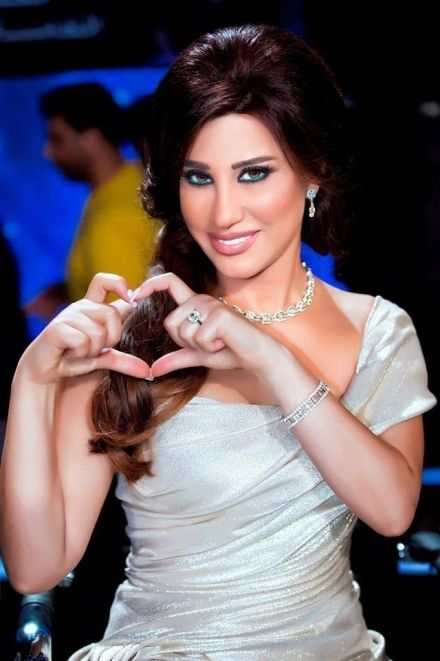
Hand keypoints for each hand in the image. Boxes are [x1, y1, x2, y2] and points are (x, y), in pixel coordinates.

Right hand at [18, 273, 149, 383]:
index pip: (104, 281)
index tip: (131, 299)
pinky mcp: (57, 328)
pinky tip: (71, 355)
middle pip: (111, 314)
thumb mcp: (102, 358)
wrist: (44, 371)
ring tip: (80, 353)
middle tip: (96, 349)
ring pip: (98, 332)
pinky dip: (81, 354)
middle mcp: (80, 307)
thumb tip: (148, 372)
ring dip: (93, 350)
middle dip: (111, 338)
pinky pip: (82, 341)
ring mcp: (67, 316)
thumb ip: (124, 360)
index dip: (120, 284)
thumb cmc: (73, 359)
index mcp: (91, 307)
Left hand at [131, 272, 287, 378]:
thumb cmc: (230, 352)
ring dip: (200, 346)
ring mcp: (211, 305)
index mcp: (194, 304)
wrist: (257, 355)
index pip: (169, 282)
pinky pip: (200, 338)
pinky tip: (225, 342)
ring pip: (184, 332)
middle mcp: (201, 300)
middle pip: (170, 322)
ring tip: (219, 341)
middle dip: (184, 341)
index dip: (150, 284)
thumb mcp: (198, 355)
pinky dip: (211, 347)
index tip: (135, 295)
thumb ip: (176, 358)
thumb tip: (152, 371)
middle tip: (208, 342)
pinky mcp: (220, 315)